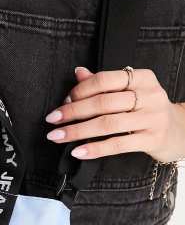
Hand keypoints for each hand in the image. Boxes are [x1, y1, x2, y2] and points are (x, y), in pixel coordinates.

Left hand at [45, 66, 184, 162]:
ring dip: (77, 131)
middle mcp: (149, 95)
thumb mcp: (130, 92)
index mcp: (142, 78)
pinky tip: (77, 152)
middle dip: (73, 112)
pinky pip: (118, 144)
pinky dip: (95, 148)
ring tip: (57, 136)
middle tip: (52, 121)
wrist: (180, 131)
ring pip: (108, 124)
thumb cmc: (147, 110)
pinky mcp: (152, 139)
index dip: (80, 91)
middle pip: (103, 103)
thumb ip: (104, 84)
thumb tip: (78, 73)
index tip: (62, 103)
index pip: (105, 80)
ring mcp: (152, 118)